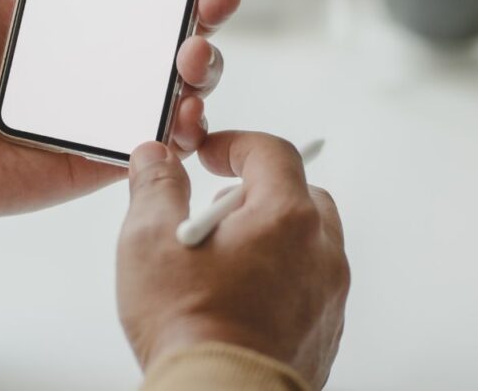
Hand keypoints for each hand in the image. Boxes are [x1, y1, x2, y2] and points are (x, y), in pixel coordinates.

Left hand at [0, 0, 240, 215]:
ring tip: (190, 58)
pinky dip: (184, 131)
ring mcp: (105, 107)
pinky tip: (182, 114)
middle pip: (176, 31)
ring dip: (204, 67)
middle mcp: (99, 57)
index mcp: (73, 13)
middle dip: (210, 12)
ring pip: (180, 86)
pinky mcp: (101, 154)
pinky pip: (158, 143)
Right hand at [117, 132, 349, 388]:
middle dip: (258, 193)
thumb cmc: (192, 329)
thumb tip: (155, 160)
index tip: (211, 154)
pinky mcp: (325, 332)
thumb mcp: (149, 241)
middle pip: (300, 195)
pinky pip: (311, 285)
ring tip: (223, 262)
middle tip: (216, 213)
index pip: (272, 152)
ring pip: (309, 242)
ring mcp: (328, 295)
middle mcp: (320, 253)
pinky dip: (283, 278)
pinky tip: (240, 299)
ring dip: (272, 237)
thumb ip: (155, 187)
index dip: (236, 145)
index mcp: (286, 218)